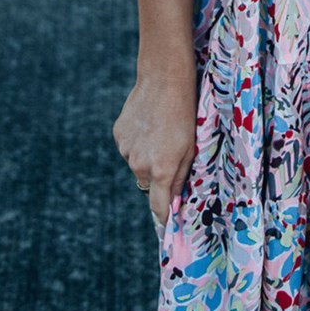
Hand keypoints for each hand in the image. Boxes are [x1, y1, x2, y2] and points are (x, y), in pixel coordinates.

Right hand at [112, 55, 197, 227]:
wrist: (164, 79)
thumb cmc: (186, 112)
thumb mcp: (191, 146)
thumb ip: (181, 175)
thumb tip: (174, 198)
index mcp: (160, 170)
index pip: (159, 207)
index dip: (163, 219)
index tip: (166, 231)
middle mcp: (139, 164)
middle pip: (149, 182)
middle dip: (159, 175)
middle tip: (171, 152)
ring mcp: (126, 149)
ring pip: (138, 164)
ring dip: (147, 156)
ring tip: (160, 131)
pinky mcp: (118, 135)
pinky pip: (129, 147)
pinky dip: (138, 141)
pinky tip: (149, 123)